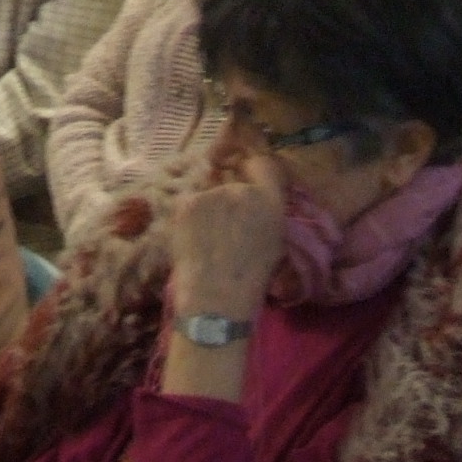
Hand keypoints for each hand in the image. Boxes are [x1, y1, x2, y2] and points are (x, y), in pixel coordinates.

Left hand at [168, 152, 288, 319]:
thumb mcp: (273, 242)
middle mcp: (242, 189)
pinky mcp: (188, 202)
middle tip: (221, 227)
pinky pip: (189, 205)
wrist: (217, 296)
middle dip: (226, 199)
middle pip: (231, 182)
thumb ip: (266, 212)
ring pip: (208, 195)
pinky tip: (192, 242)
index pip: (263, 165)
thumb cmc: (250, 280)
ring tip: (206, 241)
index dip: (252, 169)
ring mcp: (213, 193)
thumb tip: (254, 198)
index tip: (243, 175)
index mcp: (270, 201)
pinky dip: (189, 220)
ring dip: (207, 210)